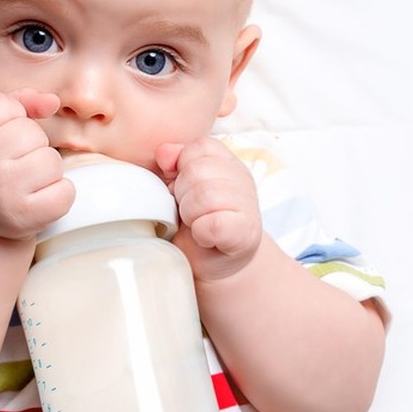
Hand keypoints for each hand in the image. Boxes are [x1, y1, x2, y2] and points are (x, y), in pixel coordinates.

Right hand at [0, 89, 75, 239]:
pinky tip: (38, 199)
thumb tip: (52, 102)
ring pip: (52, 160)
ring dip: (47, 171)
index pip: (8, 105)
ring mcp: (0, 191)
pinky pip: (65, 192)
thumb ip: (21, 102)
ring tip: (25, 183)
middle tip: (13, 166)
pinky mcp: (24, 216)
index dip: (12, 120)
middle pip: (34, 133)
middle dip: (32, 146)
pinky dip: (59, 195)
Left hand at [156, 137, 261, 281]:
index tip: (182, 191)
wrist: (217, 264)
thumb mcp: (181, 189)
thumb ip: (173, 166)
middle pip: (196, 170)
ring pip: (204, 195)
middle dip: (182, 195)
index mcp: (226, 162)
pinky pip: (213, 224)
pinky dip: (202, 233)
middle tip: (188, 213)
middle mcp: (241, 178)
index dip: (181, 169)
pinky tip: (205, 238)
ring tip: (196, 224)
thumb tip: (164, 152)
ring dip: (190, 215)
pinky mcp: (246, 232)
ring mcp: (248, 204)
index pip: (199, 147)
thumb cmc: (197, 224)